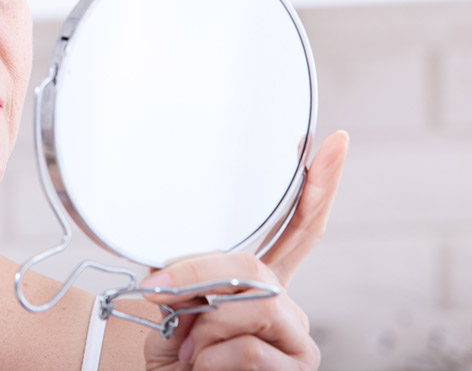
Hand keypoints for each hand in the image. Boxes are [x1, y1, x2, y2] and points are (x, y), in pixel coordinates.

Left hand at [142, 131, 348, 368]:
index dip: (318, 186)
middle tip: (158, 291)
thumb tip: (171, 270)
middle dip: (199, 273)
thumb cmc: (172, 362)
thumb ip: (183, 281)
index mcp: (260, 284)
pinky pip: (251, 348)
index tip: (334, 143)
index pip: (297, 227)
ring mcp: (298, 338)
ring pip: (252, 303)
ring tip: (189, 355)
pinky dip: (212, 359)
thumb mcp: (169, 312)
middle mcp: (288, 306)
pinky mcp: (300, 368)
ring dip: (202, 329)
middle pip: (256, 263)